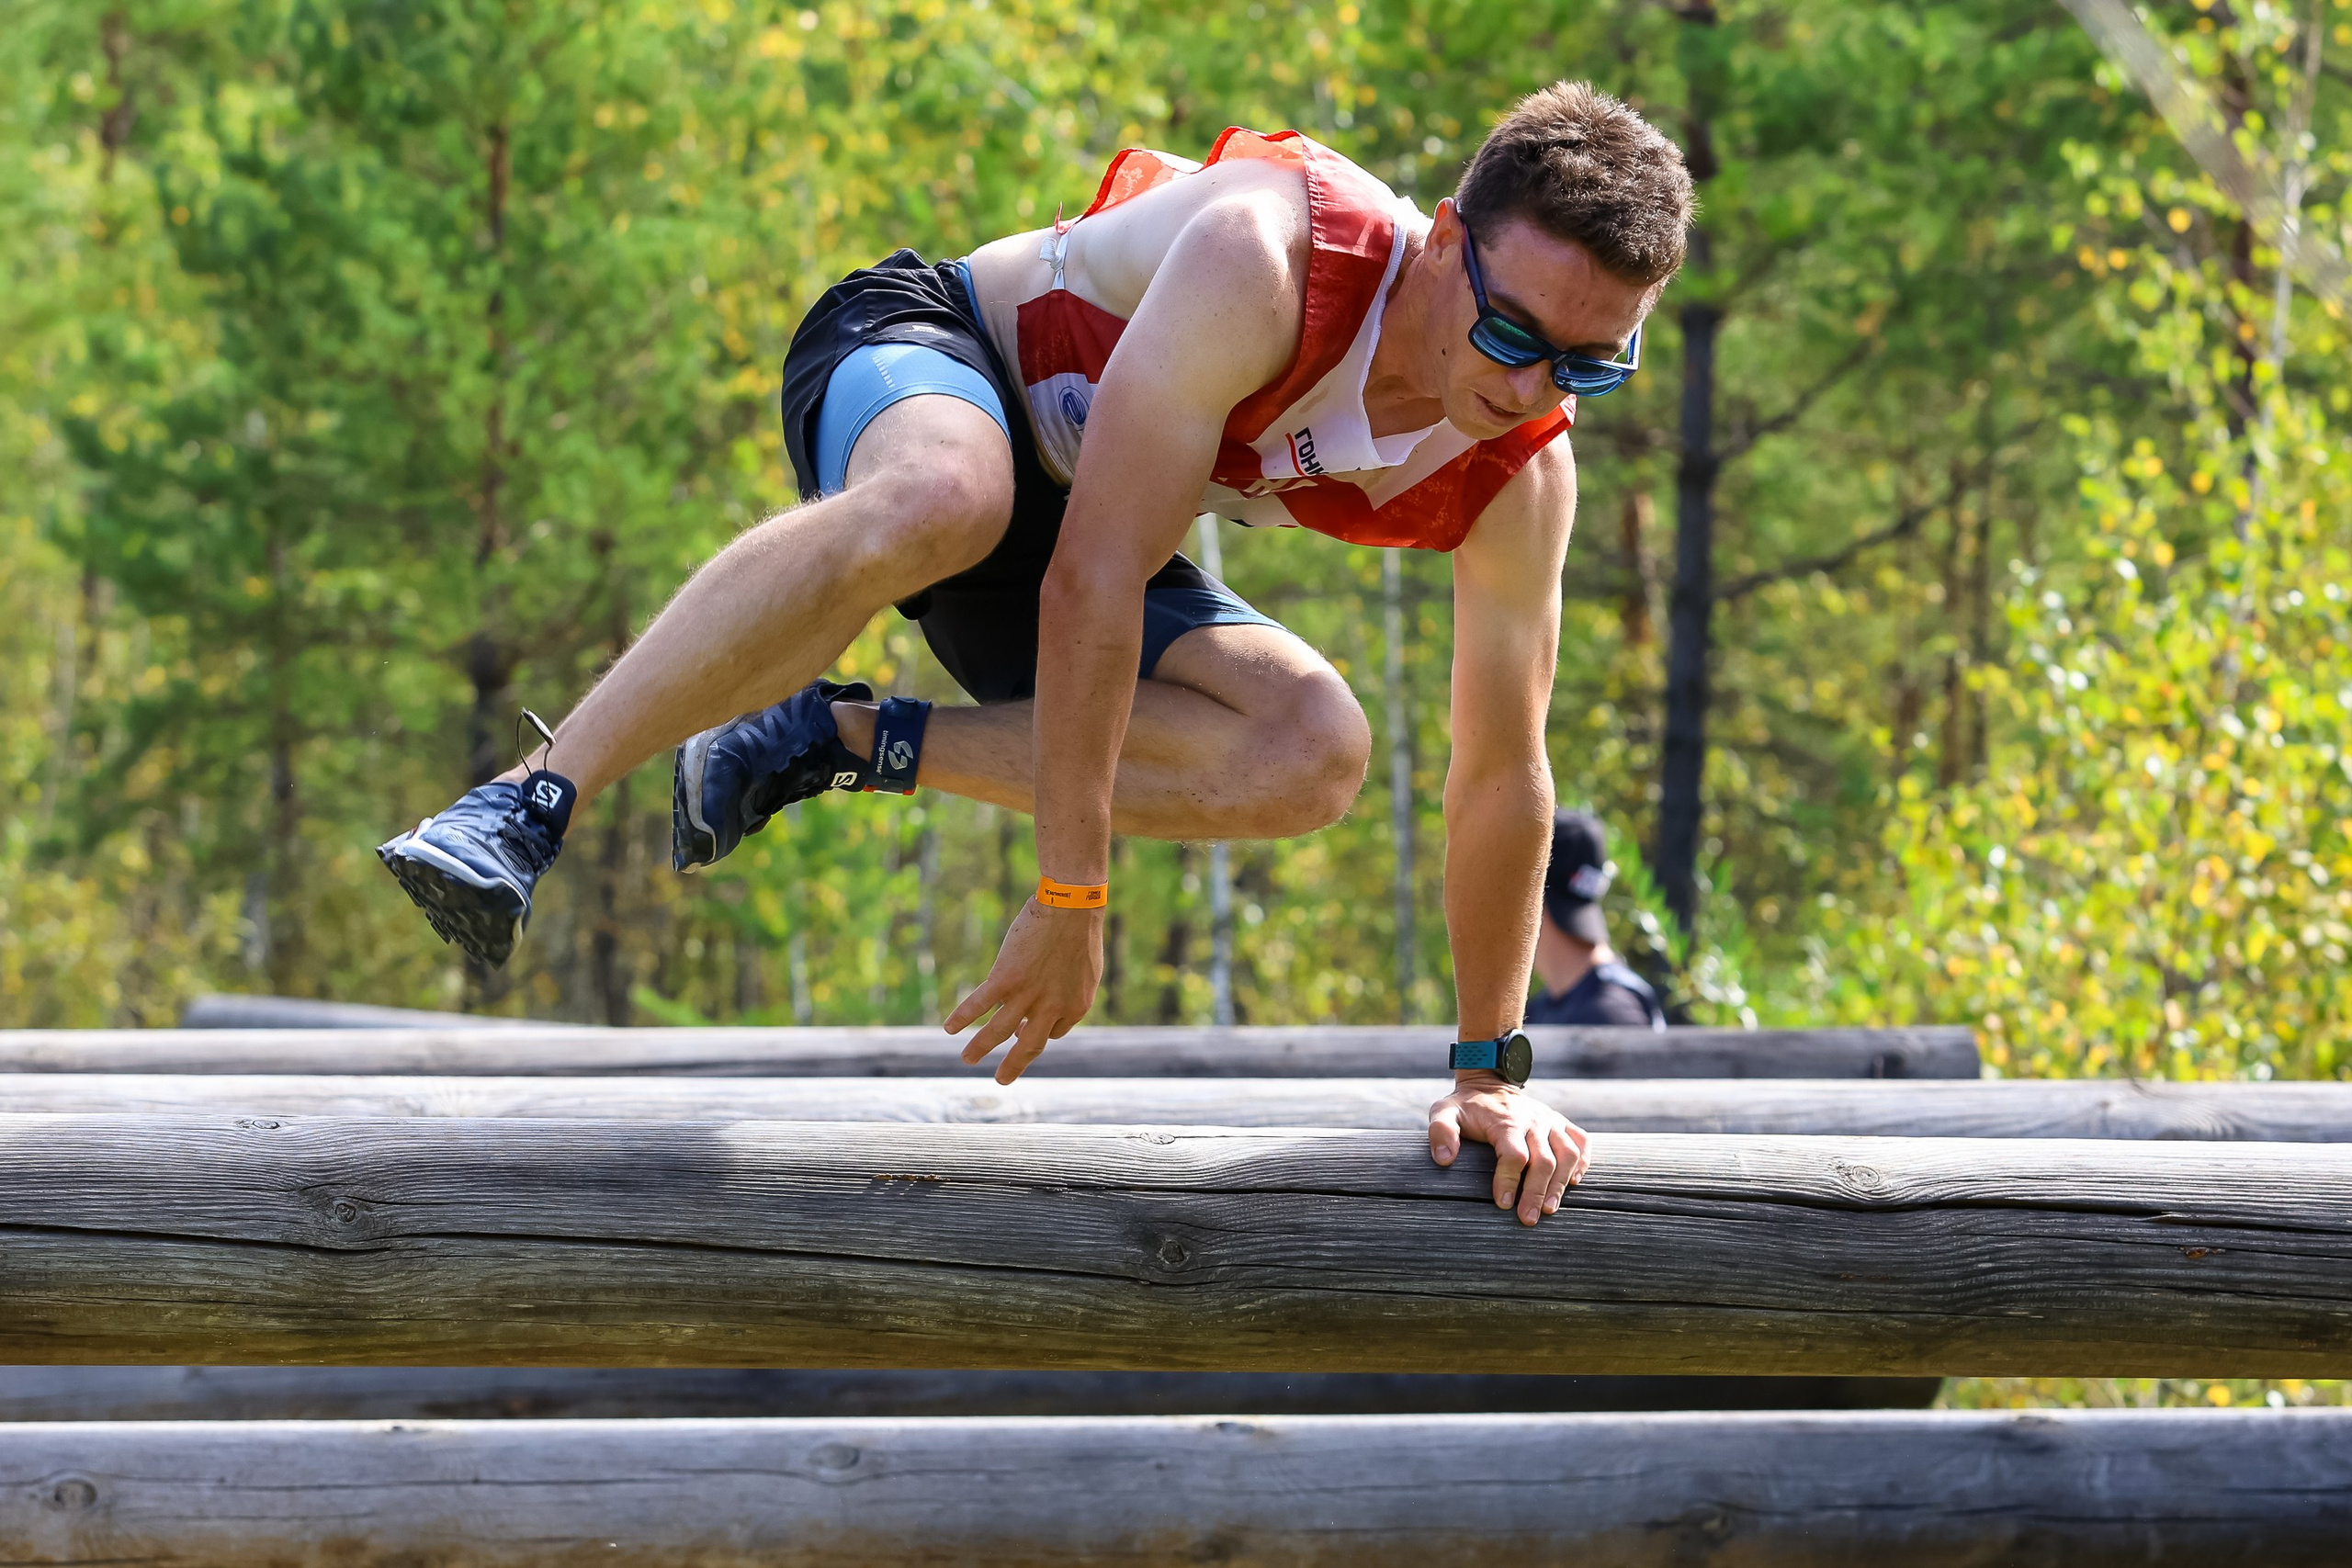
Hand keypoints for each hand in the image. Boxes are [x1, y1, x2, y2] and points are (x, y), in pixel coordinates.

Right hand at [945, 899, 1103, 1083]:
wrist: (1070, 908)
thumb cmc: (1079, 933)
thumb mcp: (1084, 972)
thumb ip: (1069, 994)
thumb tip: (1048, 1010)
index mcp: (1075, 1007)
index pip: (1053, 1032)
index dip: (1035, 1032)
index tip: (1021, 1029)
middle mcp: (1051, 1008)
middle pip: (1029, 1046)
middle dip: (1013, 1066)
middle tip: (1001, 1080)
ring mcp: (1027, 995)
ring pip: (998, 1031)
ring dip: (980, 1048)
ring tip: (966, 1060)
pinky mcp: (1005, 979)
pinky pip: (979, 1005)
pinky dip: (962, 1017)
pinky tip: (949, 1028)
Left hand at [1428, 1074, 1592, 1225]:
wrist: (1489, 1082)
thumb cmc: (1465, 1106)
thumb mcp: (1444, 1113)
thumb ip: (1441, 1132)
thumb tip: (1444, 1160)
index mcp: (1505, 1121)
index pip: (1514, 1155)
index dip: (1509, 1181)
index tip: (1502, 1204)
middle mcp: (1533, 1120)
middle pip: (1544, 1160)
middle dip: (1536, 1192)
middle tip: (1528, 1219)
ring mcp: (1550, 1120)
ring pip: (1568, 1154)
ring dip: (1561, 1183)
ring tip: (1550, 1209)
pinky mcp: (1561, 1122)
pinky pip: (1581, 1141)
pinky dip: (1583, 1163)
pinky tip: (1573, 1183)